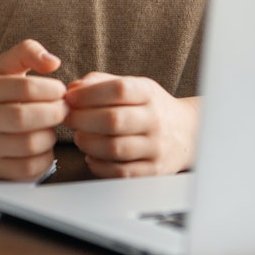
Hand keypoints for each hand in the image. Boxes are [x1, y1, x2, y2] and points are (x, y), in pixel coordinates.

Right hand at [0, 40, 66, 179]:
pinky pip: (28, 169)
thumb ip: (27, 52)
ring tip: (50, 127)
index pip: (25, 88)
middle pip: (26, 118)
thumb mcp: (3, 67)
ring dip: (50, 136)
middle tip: (63, 109)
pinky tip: (43, 147)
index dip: (52, 89)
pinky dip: (45, 158)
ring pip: (30, 145)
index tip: (60, 91)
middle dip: (55, 113)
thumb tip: (53, 62)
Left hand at [63, 74, 199, 177]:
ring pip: (115, 148)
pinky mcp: (152, 171)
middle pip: (113, 120)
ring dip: (88, 143)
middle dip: (81, 119)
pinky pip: (120, 172)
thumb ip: (101, 82)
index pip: (119, 89)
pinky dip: (99, 165)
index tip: (69, 98)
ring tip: (79, 136)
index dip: (89, 94)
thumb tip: (72, 89)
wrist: (186, 132)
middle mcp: (155, 120)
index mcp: (149, 94)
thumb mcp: (133, 86)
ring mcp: (156, 147)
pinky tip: (91, 155)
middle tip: (67, 118)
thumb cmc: (149, 107)